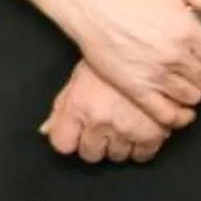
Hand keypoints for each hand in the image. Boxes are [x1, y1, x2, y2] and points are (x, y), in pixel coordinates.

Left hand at [40, 60, 170, 163]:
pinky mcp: (154, 131)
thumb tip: (46, 130)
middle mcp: (99, 119)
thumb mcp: (80, 76)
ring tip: (123, 124)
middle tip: (103, 127)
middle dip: (95, 142)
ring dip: (119, 145)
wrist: (148, 44)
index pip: (62, 144)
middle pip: (90, 153)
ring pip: (117, 155)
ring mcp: (126, 127)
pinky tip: (141, 130)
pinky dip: (142, 147)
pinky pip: (143, 154)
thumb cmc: (112, 55)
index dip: (69, 139)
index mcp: (77, 105)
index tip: (76, 135)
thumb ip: (62, 107)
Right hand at [53, 0, 200, 127]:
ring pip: (192, 97)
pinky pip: (166, 114)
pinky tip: (172, 103)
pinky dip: (176, 114)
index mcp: (188, 30)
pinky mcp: (135, 88)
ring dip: (190, 90)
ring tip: (178, 79)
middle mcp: (174, 55)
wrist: (89, 6)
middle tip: (191, 64)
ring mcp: (155, 74)